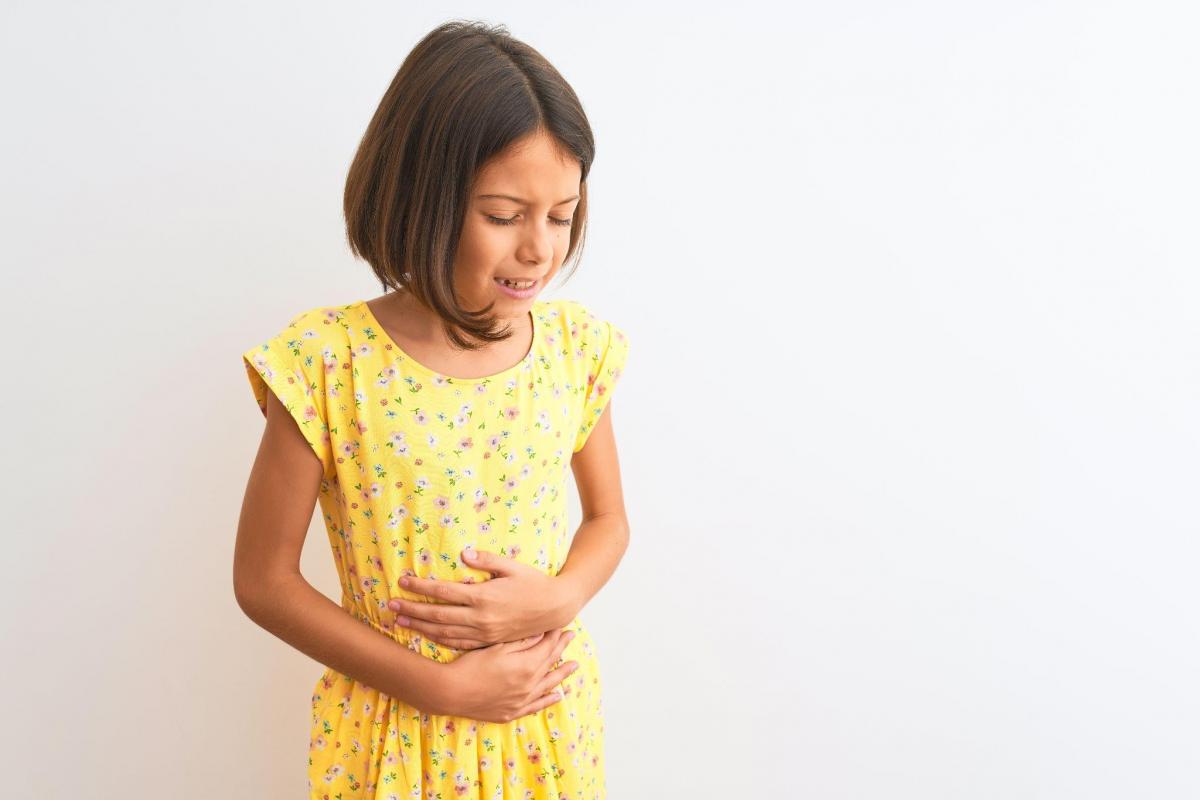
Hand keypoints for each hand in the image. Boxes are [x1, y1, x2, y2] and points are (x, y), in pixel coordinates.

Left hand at [388, 548, 579, 649]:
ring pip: (445, 632)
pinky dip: (440, 640)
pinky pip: (459, 643)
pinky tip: (427, 635)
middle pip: (438, 615)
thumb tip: (463, 554)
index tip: (403, 582)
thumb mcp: (513, 566)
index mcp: (484, 597)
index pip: (444, 592)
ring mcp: (484, 632)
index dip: (421, 587)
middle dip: (412, 610)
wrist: (556, 608)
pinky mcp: (489, 641)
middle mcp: (481, 617)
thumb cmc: (534, 583)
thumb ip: (487, 560)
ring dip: (420, 627)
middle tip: (391, 606)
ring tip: (401, 621)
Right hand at [433, 628, 578, 722]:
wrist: (452, 692)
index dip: (556, 635)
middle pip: (550, 663)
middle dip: (561, 648)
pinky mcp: (512, 712)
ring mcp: (522, 701)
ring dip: (561, 674)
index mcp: (527, 666)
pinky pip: (536, 706)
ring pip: (548, 685)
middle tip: (571, 637)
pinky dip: (548, 700)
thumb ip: (522, 642)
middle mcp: (530, 685)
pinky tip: (557, 696)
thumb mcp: (497, 647)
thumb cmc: (471, 665)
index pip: (548, 647)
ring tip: (574, 666)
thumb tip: (542, 633)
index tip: (563, 626)